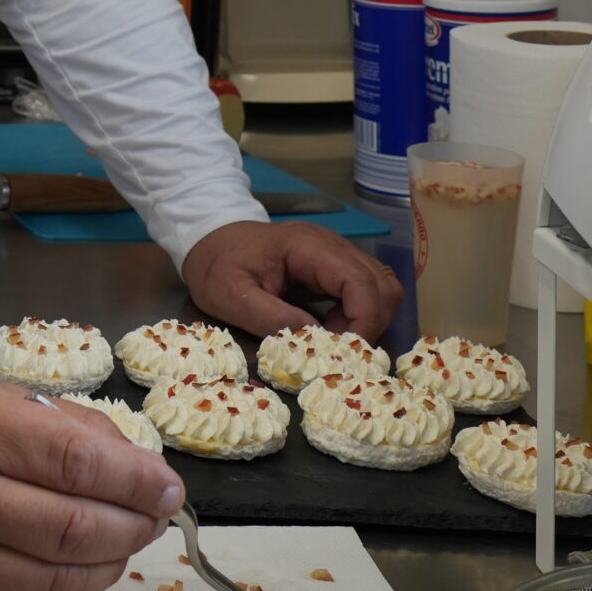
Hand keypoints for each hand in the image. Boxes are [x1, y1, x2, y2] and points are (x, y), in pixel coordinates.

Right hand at [0, 370, 184, 590]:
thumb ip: (53, 423)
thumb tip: (130, 460)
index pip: (76, 460)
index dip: (136, 480)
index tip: (168, 487)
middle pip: (74, 528)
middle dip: (132, 527)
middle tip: (153, 519)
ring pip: (56, 582)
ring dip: (107, 569)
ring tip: (121, 549)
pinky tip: (80, 579)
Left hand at [181, 219, 400, 341]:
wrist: (209, 239)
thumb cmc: (216, 265)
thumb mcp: (230, 296)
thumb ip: (270, 317)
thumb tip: (314, 338)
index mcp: (306, 246)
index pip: (359, 281)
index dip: (363, 320)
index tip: (344, 351)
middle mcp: (331, 245)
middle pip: (382, 284)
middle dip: (369, 323)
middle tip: (335, 347)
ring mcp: (336, 253)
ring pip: (381, 287)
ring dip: (367, 319)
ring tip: (330, 338)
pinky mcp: (334, 266)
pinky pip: (366, 290)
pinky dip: (358, 315)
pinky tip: (329, 328)